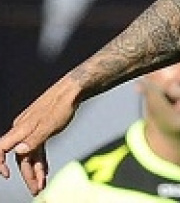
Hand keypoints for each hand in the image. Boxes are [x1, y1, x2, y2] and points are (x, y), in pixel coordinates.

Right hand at [0, 78, 79, 194]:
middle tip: (36, 189)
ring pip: (30, 154)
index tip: (6, 175)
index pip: (1, 148)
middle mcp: (23, 130)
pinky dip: (41, 160)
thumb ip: (34, 140)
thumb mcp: (49, 125)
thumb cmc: (61, 104)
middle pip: (20, 157)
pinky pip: (38, 148)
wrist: (74, 89)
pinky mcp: (42, 129)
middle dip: (27, 175)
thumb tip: (19, 151)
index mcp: (21, 128)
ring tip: (42, 184)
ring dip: (36, 170)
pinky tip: (46, 170)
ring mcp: (33, 129)